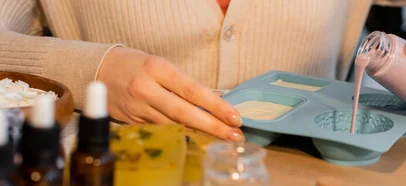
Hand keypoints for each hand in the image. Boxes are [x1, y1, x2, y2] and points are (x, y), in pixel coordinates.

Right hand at [98, 47, 244, 141]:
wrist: (98, 70)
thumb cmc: (137, 65)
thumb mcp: (161, 65)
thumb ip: (185, 84)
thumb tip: (216, 100)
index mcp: (157, 69)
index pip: (192, 90)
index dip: (215, 106)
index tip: (235, 117)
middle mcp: (146, 89)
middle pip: (184, 113)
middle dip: (213, 126)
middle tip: (235, 136)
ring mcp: (138, 109)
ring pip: (174, 126)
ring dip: (201, 135)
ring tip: (224, 140)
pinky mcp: (132, 123)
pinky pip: (162, 131)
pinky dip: (182, 136)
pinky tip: (199, 141)